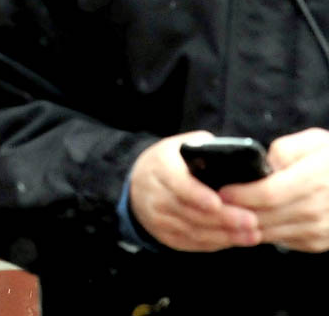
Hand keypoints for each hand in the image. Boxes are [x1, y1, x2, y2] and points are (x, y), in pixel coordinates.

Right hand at [129, 131, 260, 250]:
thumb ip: (204, 148)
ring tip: (252, 234)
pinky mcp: (164, 235)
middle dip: (223, 218)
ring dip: (224, 235)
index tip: (218, 202)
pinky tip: (235, 240)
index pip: (178, 183)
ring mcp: (158, 217)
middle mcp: (155, 194)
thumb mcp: (181, 145)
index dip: (197, 195)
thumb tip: (235, 154)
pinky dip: (215, 243)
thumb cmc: (169, 161)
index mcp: (160, 166)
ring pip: (193, 231)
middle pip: (190, 211)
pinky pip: (192, 243)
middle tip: (251, 221)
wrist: (138, 183)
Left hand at [220, 127, 328, 251]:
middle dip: (236, 212)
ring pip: (272, 233)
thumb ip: (285, 150)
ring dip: (244, 226)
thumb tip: (263, 165)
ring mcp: (321, 230)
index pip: (271, 193)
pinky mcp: (317, 243)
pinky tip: (245, 222)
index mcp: (316, 179)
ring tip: (222, 214)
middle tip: (212, 204)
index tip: (222, 190)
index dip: (243, 194)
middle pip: (268, 216)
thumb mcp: (313, 142)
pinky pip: (282, 241)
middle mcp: (320, 209)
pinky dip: (260, 233)